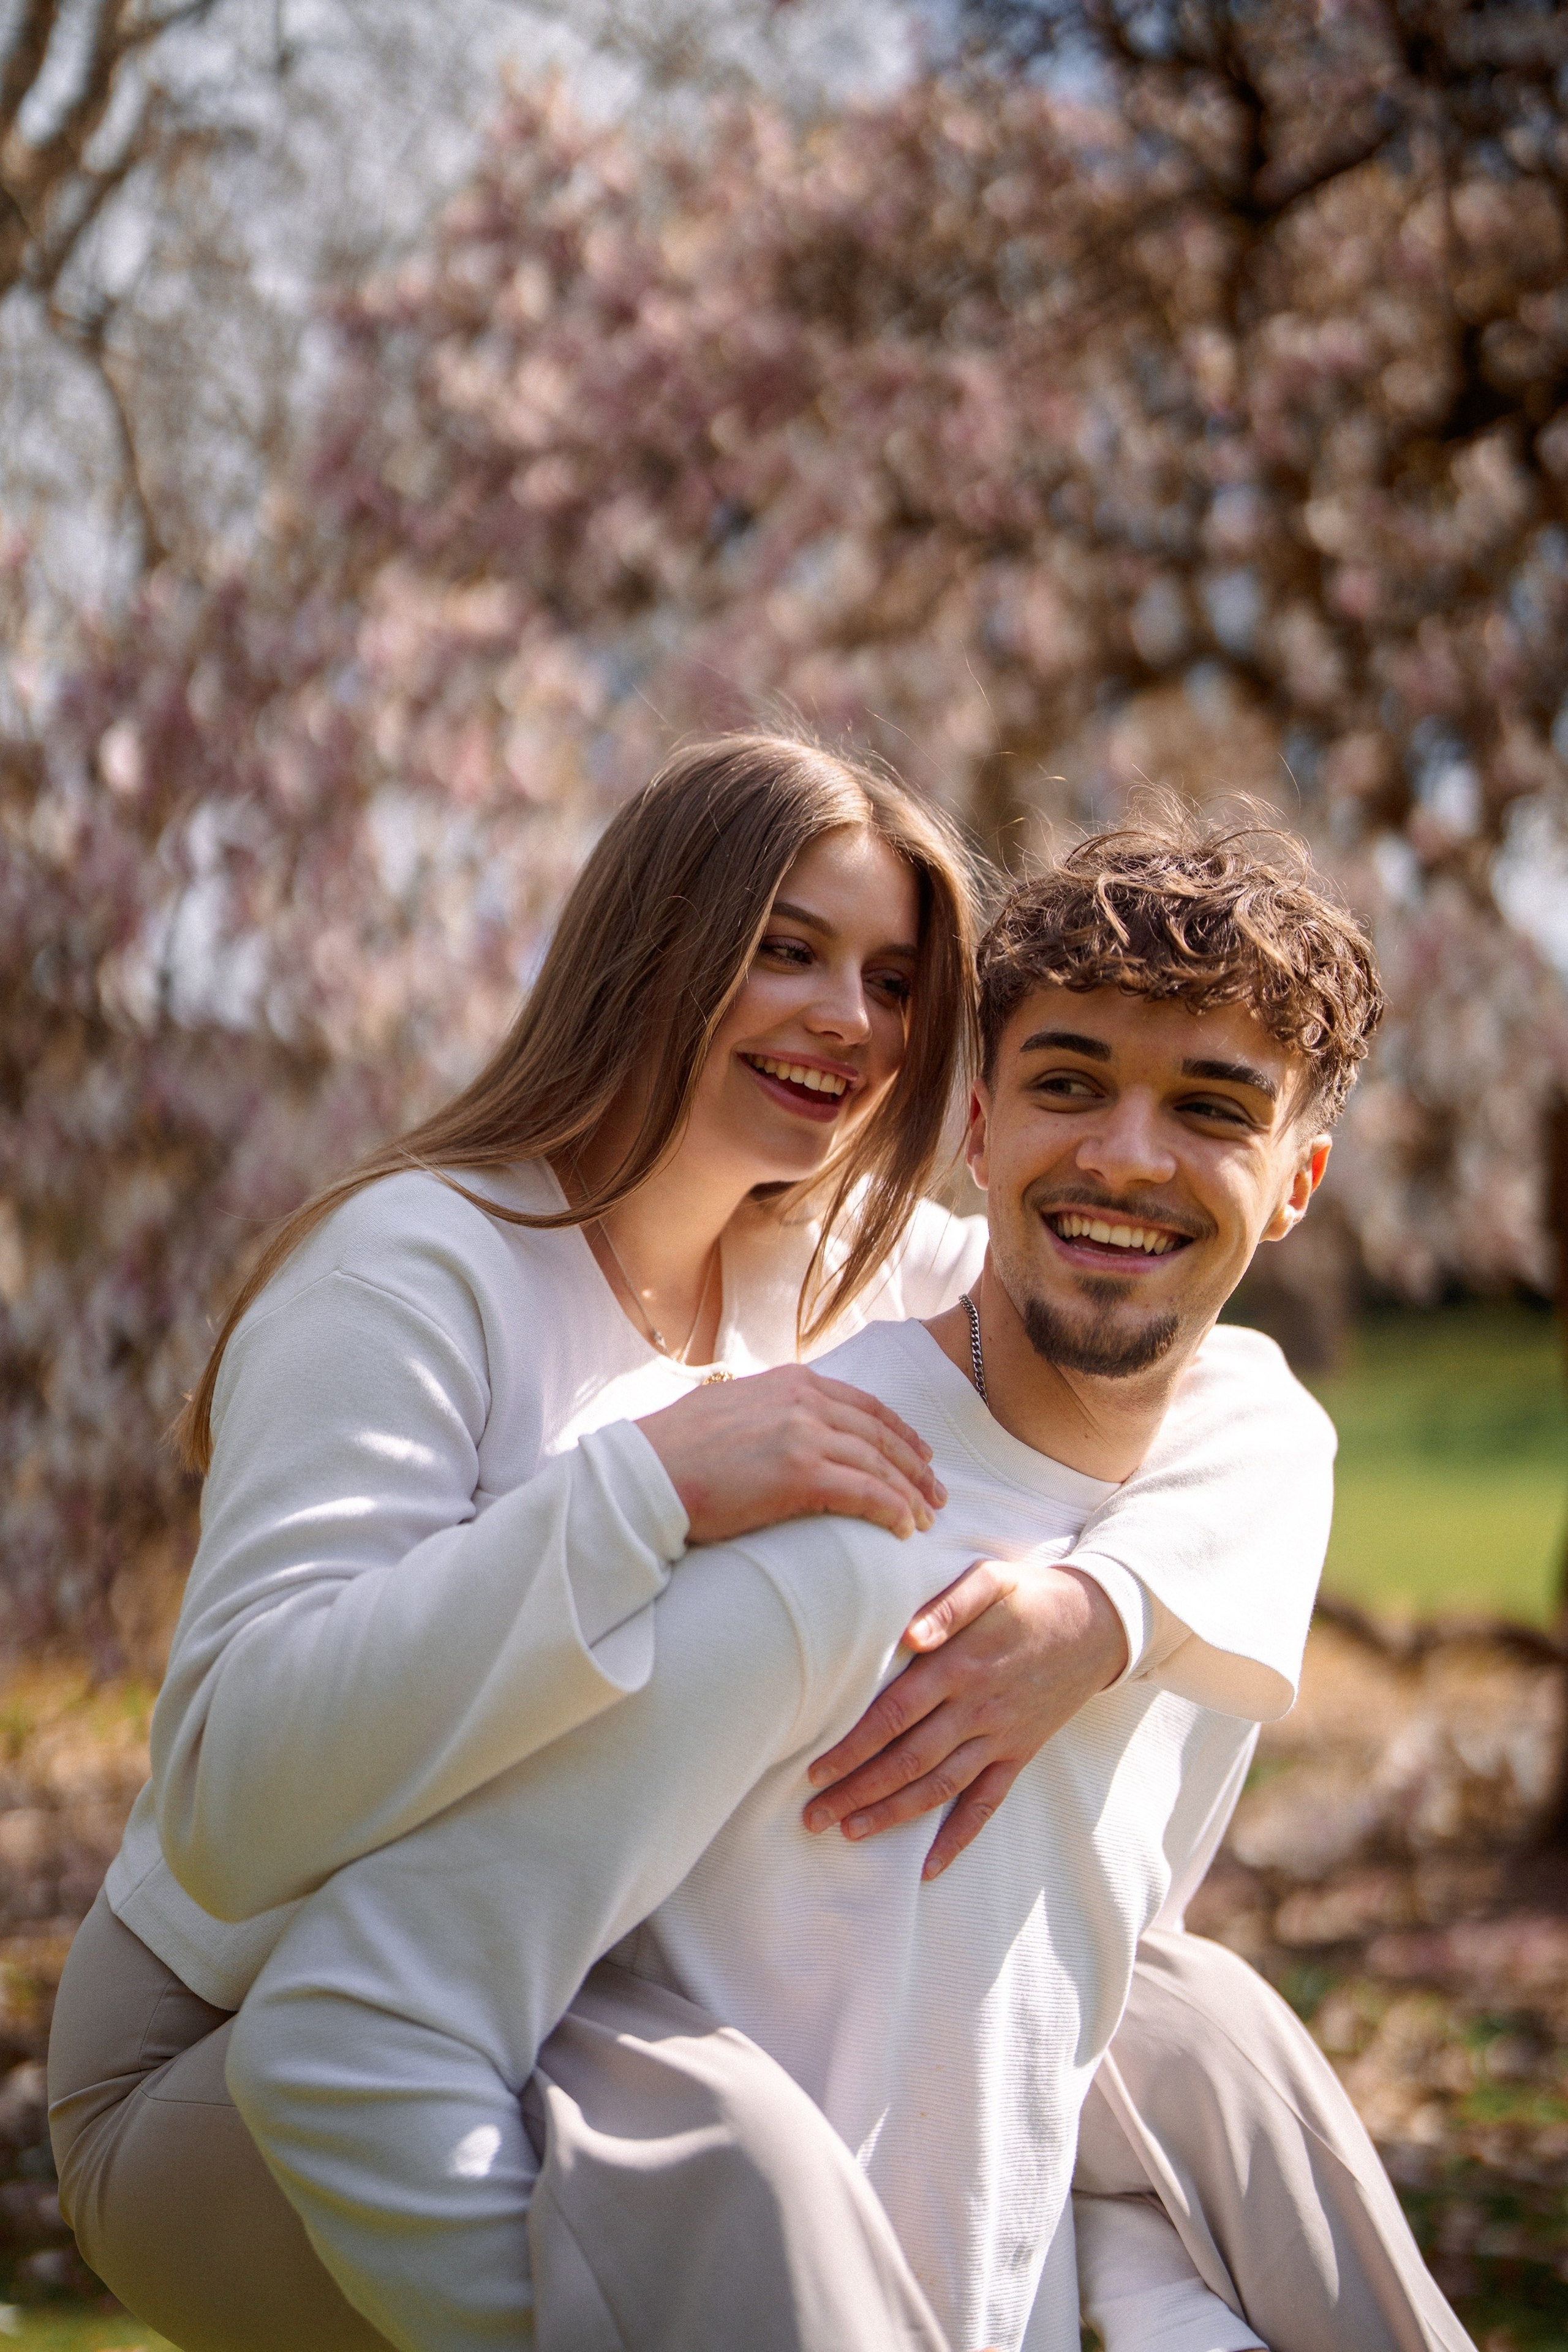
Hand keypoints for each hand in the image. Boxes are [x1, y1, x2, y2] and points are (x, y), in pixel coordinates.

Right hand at [637, 1365, 945, 1544]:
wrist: (645, 1472)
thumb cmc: (675, 1451)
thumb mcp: (729, 1408)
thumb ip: (767, 1412)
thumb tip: (781, 1431)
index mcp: (789, 1382)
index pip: (862, 1403)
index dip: (898, 1431)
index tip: (919, 1455)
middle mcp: (803, 1400)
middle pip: (879, 1433)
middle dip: (914, 1466)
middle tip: (937, 1494)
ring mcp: (804, 1434)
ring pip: (879, 1464)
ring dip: (909, 1494)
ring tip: (926, 1519)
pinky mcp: (800, 1473)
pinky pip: (866, 1493)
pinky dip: (892, 1510)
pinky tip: (904, 1529)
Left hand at [801, 1558, 1128, 1877]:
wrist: (1099, 1625)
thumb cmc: (1031, 1597)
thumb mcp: (992, 1580)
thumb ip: (948, 1604)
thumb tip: (911, 1634)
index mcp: (959, 1667)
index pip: (894, 1716)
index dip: (853, 1747)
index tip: (816, 1770)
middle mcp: (977, 1710)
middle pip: (908, 1761)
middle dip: (858, 1792)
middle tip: (813, 1816)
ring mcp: (1000, 1737)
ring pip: (939, 1788)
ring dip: (893, 1815)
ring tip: (849, 1832)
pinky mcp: (1019, 1754)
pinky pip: (986, 1804)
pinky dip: (958, 1838)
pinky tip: (929, 1867)